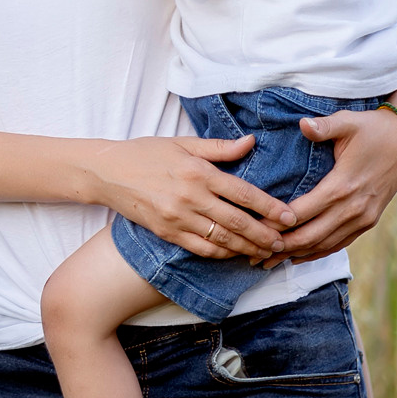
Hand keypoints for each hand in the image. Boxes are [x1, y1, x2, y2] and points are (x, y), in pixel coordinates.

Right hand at [90, 134, 295, 260]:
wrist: (107, 173)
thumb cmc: (145, 153)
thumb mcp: (182, 143)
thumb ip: (219, 147)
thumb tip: (251, 142)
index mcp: (197, 172)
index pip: (243, 193)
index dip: (269, 207)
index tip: (289, 216)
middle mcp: (190, 197)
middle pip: (237, 222)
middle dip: (264, 234)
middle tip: (284, 242)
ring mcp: (177, 218)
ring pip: (221, 239)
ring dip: (247, 248)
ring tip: (266, 252)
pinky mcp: (166, 232)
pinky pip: (200, 248)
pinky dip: (221, 254)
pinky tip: (235, 254)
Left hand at [265, 107, 396, 265]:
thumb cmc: (372, 129)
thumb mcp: (348, 122)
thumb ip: (324, 126)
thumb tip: (302, 124)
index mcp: (343, 186)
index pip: (302, 212)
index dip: (276, 223)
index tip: (252, 228)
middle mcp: (354, 208)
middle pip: (310, 236)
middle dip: (280, 247)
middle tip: (252, 255)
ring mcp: (363, 219)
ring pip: (324, 245)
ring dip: (295, 255)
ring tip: (267, 262)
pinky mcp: (368, 222)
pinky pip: (339, 244)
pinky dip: (317, 253)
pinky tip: (297, 258)